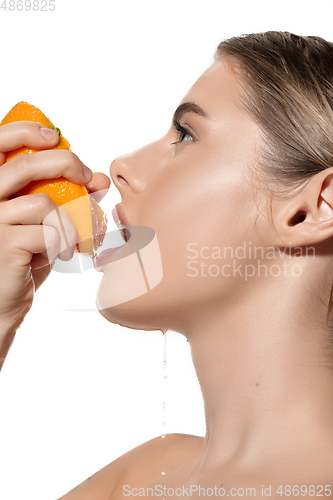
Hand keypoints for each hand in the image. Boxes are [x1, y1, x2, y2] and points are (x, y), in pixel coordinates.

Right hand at [0, 121, 109, 334]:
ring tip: (70, 238)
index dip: (25, 131)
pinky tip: (59, 255)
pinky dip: (64, 242)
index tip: (55, 137)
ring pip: (43, 203)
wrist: (1, 303)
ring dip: (69, 220)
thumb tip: (100, 180)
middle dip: (63, 163)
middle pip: (24, 164)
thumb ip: (66, 201)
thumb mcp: (42, 225)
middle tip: (86, 176)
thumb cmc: (22, 260)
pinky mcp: (3, 244)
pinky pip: (49, 232)